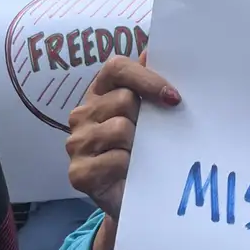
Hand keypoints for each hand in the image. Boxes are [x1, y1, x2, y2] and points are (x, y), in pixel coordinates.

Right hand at [66, 54, 181, 219]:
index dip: (146, 78)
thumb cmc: (146, 151)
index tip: (173, 97)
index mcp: (101, 93)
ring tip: (141, 157)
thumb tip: (155, 49)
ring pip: (119, 129)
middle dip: (145, 120)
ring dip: (139, 146)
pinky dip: (129, 167)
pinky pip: (114, 160)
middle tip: (151, 138)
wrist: (138, 200)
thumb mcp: (152, 116)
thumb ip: (152, 84)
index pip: (116, 67)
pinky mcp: (78, 173)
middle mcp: (82, 114)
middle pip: (122, 100)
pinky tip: (130, 173)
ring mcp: (76, 143)